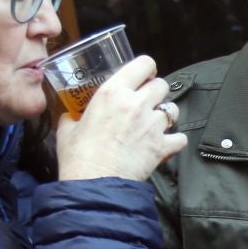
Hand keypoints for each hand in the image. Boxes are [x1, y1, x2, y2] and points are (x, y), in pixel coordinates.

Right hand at [55, 55, 186, 181]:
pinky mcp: (162, 146)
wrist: (94, 184)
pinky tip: (164, 145)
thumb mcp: (67, 129)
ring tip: (154, 125)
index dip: (147, 69)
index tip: (144, 76)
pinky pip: (180, 138)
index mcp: (112, 92)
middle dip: (156, 93)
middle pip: (162, 85)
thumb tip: (70, 115)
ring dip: (166, 115)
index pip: (143, 64)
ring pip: (173, 110)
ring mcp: (152, 124)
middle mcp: (136, 103)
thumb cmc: (78, 157)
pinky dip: (174, 141)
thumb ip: (72, 117)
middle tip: (147, 103)